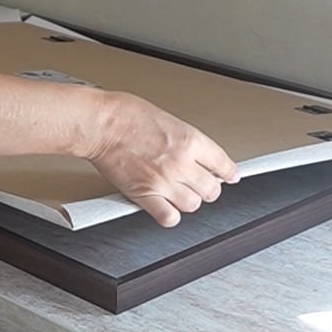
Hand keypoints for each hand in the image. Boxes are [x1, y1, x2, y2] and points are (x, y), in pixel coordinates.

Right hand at [88, 92, 238, 226]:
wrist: (101, 123)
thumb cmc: (126, 114)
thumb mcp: (168, 119)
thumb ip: (186, 140)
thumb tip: (197, 155)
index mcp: (190, 140)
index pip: (223, 164)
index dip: (228, 173)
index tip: (229, 176)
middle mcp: (181, 163)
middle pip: (212, 190)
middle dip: (208, 188)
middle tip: (201, 184)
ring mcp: (163, 181)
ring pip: (193, 205)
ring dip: (188, 201)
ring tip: (179, 193)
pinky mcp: (144, 195)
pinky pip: (169, 217)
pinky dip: (169, 215)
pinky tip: (165, 206)